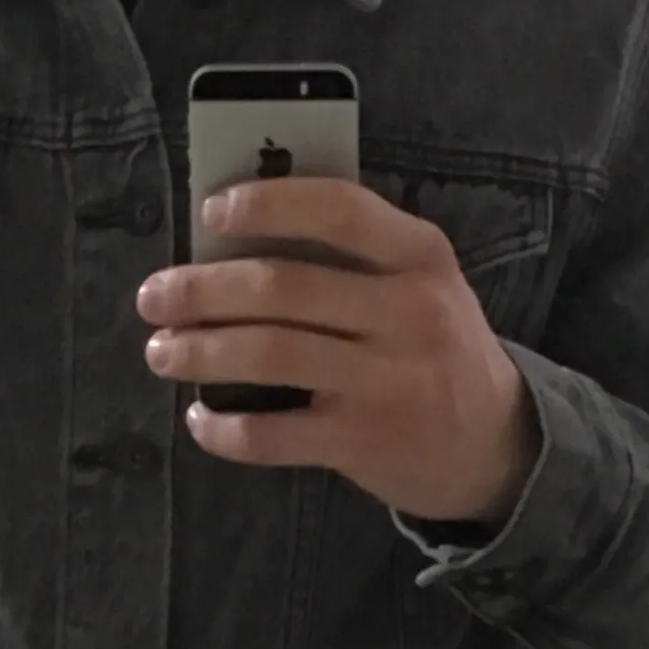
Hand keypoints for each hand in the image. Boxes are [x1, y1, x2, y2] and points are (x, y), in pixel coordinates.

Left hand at [137, 178, 538, 525]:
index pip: (337, 209)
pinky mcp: (364, 441)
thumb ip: (351, 259)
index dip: (266, 203)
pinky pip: (275, 434)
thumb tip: (236, 242)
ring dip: (201, 352)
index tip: (210, 210)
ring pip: (270, 353)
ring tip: (162, 352)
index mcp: (420, 255)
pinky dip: (225, 428)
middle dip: (202, 290)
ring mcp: (388, 380)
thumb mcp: (420, 285)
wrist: (494, 445)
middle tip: (154, 297)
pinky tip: (201, 418)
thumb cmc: (435, 348)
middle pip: (283, 287)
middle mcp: (408, 312)